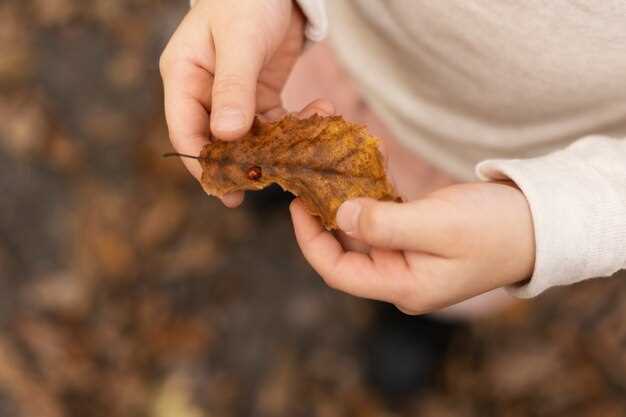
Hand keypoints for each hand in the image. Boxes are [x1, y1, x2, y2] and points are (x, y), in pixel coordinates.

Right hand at [160, 0, 304, 206]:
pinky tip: (320, 120)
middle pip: (216, 141)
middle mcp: (205, 91)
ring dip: (275, 150)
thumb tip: (226, 136)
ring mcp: (233, 96)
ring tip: (302, 157)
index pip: (185, 129)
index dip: (202, 162)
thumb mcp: (240, 41)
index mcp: (184, 76)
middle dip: (239, 165)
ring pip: (248, 138)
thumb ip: (233, 87)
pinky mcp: (260, 95)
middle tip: (261, 187)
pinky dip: (294, 129)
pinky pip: (274, 123)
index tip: (224, 187)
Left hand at [290, 181, 535, 313]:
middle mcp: (402, 278)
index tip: (297, 205)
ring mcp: (411, 259)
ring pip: (364, 232)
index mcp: (403, 286)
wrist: (541, 224)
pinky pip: (384, 219)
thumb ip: (384, 223)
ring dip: (349, 202)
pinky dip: (373, 196)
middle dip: (326, 217)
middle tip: (312, 180)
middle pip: (347, 251)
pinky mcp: (420, 239)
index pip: (338, 272)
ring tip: (335, 168)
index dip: (310, 241)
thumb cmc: (494, 228)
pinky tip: (366, 169)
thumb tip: (339, 215)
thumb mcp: (438, 225)